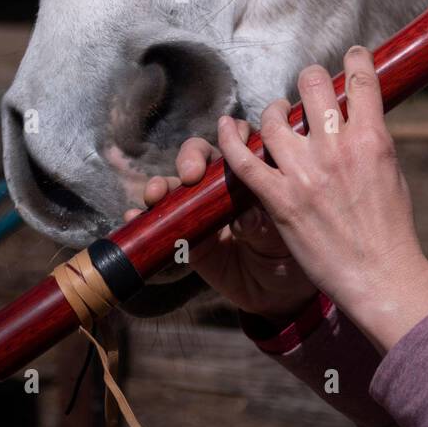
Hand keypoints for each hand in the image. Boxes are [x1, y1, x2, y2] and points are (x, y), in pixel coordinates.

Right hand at [123, 120, 318, 322]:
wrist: (284, 292)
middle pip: (201, 156)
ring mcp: (202, 212)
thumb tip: (246, 218)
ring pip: (175, 186)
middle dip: (190, 157)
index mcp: (253, 173)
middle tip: (191, 175)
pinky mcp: (189, 240)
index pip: (238, 141)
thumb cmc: (292, 250)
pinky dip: (144, 218)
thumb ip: (265, 223)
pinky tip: (135, 216)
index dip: (231, 134)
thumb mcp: (286, 233)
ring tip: (155, 194)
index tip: (228, 139)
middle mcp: (224, 186)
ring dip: (160, 184)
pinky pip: (162, 226)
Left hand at [215, 46, 427, 349]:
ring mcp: (304, 173)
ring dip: (274, 111)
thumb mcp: (391, 172)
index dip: (355, 60)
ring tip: (276, 113)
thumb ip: (371, 140)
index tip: (352, 56)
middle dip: (309, 79)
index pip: (360, 80)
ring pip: (273, 119)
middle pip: (312, 86)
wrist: (379, 275)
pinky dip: (230, 140)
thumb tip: (357, 116)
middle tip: (307, 86)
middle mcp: (336, 148)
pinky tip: (226, 128)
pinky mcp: (278, 198)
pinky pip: (244, 160)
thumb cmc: (391, 229)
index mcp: (372, 138)